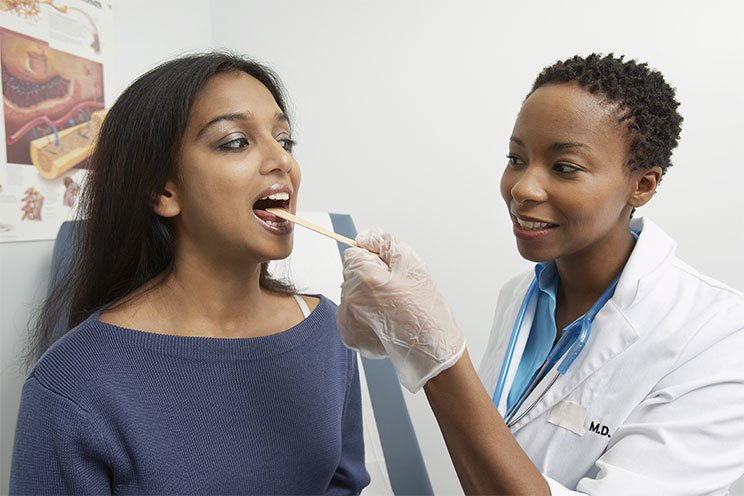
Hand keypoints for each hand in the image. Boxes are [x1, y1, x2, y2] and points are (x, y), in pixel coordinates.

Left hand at [337, 229, 464, 392]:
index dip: (372, 260)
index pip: (353, 254)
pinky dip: (363, 317)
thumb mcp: (412, 264)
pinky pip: (350, 316)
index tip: (388, 273)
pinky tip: (382, 322)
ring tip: (390, 310)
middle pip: (350, 275)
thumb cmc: (425, 308)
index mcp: (365, 278)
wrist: (431, 348)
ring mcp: (347, 320)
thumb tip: (364, 237)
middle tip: (393, 293)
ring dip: (365, 298)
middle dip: (368, 278)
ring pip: (350, 295)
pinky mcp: (349, 336)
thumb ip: (384, 242)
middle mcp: (351, 299)